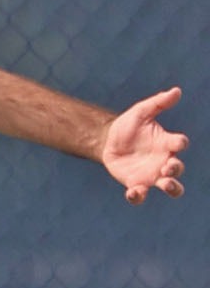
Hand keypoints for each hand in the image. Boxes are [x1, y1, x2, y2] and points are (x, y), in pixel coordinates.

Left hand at [104, 87, 188, 203]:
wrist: (106, 140)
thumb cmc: (128, 126)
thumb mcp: (140, 112)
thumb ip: (158, 103)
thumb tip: (176, 91)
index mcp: (166, 143)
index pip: (180, 144)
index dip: (181, 143)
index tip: (177, 142)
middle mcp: (163, 160)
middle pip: (179, 170)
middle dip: (177, 170)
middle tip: (167, 167)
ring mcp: (151, 174)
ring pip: (170, 187)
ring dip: (171, 187)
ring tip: (164, 183)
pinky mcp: (135, 183)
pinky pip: (140, 195)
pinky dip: (138, 196)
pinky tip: (132, 192)